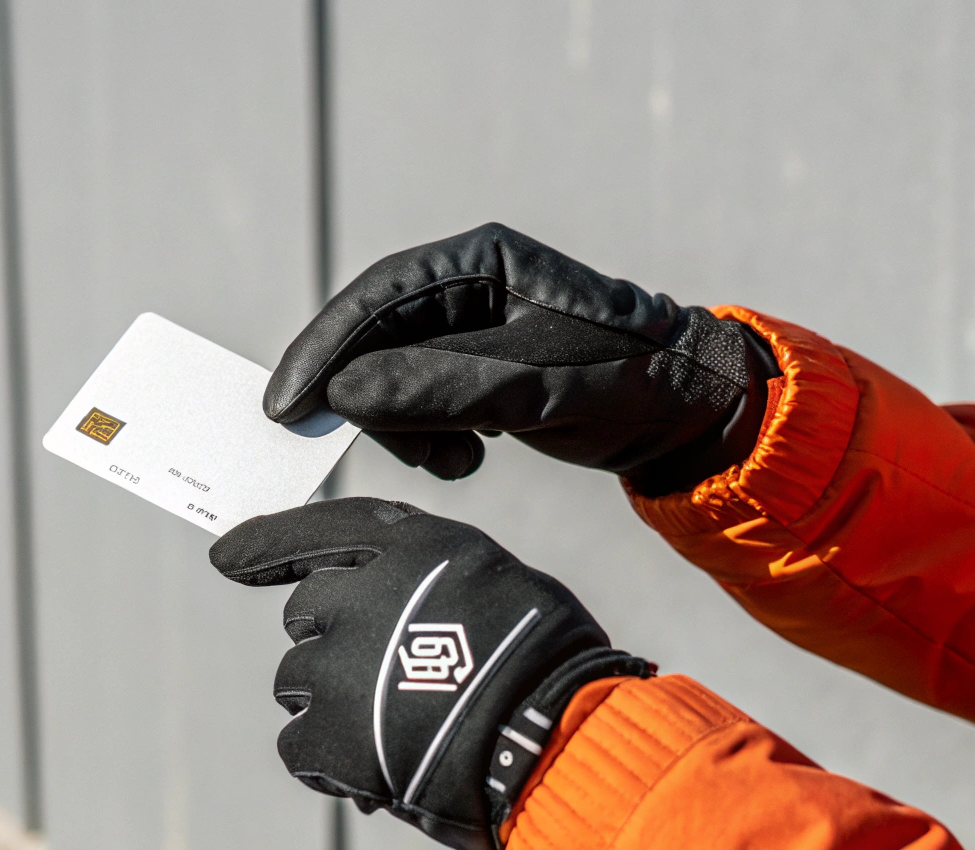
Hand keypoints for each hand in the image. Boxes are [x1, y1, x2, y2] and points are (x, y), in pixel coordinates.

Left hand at [210, 497, 648, 849]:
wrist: (554, 740)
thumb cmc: (546, 664)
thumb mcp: (494, 583)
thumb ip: (427, 583)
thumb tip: (382, 616)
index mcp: (408, 547)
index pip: (322, 531)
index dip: (269, 545)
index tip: (225, 559)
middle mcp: (359, 596)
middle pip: (305, 616)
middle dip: (334, 646)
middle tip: (392, 682)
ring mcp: (335, 667)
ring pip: (298, 683)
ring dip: (332, 707)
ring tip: (396, 732)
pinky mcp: (325, 735)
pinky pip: (298, 745)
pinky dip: (329, 762)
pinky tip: (377, 772)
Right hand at [264, 223, 777, 492]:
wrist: (687, 414)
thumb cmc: (628, 383)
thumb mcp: (535, 387)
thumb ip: (441, 387)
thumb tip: (345, 393)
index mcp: (483, 262)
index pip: (377, 297)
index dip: (323, 350)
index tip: (287, 406)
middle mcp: (470, 285)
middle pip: (376, 339)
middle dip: (372, 401)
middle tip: (399, 452)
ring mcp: (472, 328)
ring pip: (393, 377)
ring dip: (405, 427)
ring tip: (453, 461)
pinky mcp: (478, 369)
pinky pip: (420, 400)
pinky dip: (427, 436)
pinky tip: (466, 458)